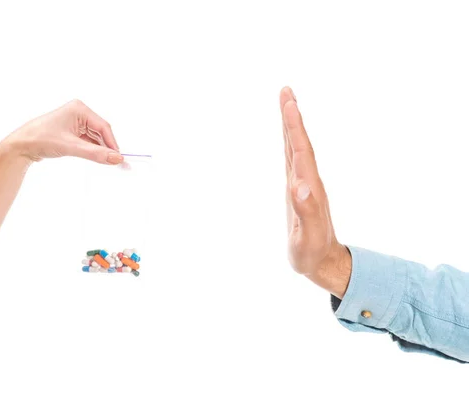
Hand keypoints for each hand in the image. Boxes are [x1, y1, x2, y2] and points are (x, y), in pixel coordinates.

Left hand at [6, 99, 123, 164]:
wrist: (20, 146)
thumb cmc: (41, 140)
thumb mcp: (71, 147)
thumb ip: (95, 154)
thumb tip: (116, 159)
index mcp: (79, 109)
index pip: (103, 127)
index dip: (113, 143)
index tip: (120, 159)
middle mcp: (79, 112)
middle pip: (101, 132)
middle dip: (107, 147)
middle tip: (117, 163)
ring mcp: (75, 121)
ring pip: (95, 137)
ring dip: (100, 149)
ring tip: (108, 163)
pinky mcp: (71, 131)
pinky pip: (88, 141)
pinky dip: (93, 150)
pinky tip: (97, 158)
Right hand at [280, 87, 350, 297]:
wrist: (322, 261)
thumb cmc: (312, 253)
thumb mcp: (307, 236)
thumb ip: (306, 211)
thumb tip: (300, 185)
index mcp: (309, 188)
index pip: (301, 150)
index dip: (294, 126)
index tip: (289, 102)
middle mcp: (307, 181)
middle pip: (299, 142)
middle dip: (292, 116)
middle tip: (285, 91)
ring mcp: (303, 184)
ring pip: (295, 148)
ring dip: (290, 125)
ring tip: (285, 103)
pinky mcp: (297, 189)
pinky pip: (292, 158)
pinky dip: (288, 141)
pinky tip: (285, 135)